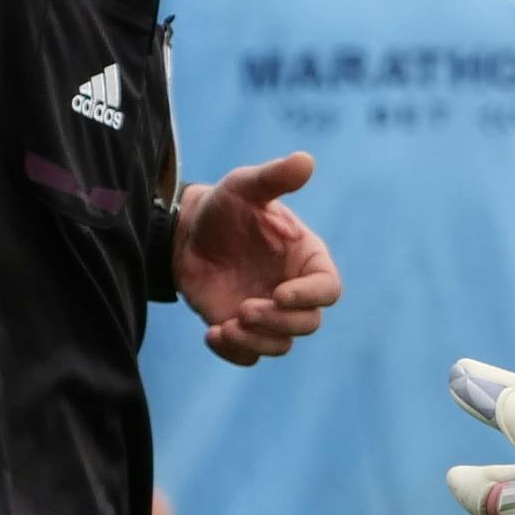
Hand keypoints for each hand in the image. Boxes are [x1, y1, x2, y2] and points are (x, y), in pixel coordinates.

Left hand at [175, 153, 340, 363]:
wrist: (186, 232)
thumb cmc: (224, 206)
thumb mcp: (246, 187)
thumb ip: (275, 177)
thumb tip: (304, 160)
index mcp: (306, 259)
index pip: (328, 288)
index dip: (310, 296)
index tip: (280, 293)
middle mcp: (293, 290)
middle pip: (308, 323)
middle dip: (279, 322)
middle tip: (245, 309)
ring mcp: (269, 313)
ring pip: (281, 344)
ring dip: (256, 341)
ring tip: (225, 327)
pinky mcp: (243, 329)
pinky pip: (249, 355)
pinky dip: (234, 352)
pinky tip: (212, 333)